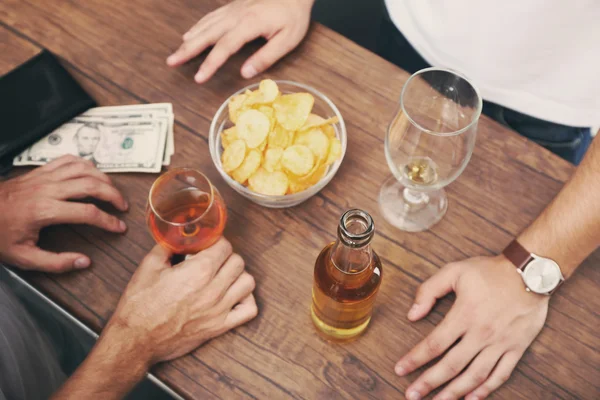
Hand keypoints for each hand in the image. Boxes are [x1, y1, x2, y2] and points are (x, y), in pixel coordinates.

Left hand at [0, 155, 127, 271]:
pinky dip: (86, 164)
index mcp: (45, 211)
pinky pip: (69, 160)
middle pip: (91, 185)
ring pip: (84, 169)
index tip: (119, 227)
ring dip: (103, 178)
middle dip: (113, 195)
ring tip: (112, 190)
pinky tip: (92, 173)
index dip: (108, 221)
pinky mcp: (40, 171)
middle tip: (122, 207)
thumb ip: (55, 263)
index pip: (88, 212)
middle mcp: (47, 189)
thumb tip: (83, 262)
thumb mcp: (23, 257)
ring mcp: (44, 177)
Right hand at [104, 238, 257, 365]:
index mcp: (198, 272)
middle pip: (238, 261)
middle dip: (225, 256)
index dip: (216, 241)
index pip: (224, 246)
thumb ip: (168, 245)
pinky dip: (246, 300)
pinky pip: (249, 310)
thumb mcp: (149, 266)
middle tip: (212, 259)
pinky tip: (232, 296)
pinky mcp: (220, 327)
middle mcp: (213, 290)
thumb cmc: (139, 305)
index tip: (207, 244)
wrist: (135, 340)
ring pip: (248, 282)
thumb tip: (178, 234)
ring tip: (222, 276)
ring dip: (237, 275)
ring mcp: (219, 310)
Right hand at [167, 0, 313, 82]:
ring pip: (206, 24)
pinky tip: (190, 34)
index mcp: (249, 24)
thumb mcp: (287, 40)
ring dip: (189, 39)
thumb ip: (266, 57)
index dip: (210, 64)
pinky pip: (211, 17)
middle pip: (207, 34)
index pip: (224, 47)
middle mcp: (237, 15)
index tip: (199, 77)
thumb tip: (245, 73)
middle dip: (188, 49)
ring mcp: (233, 9)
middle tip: (171, 61)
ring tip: (176, 52)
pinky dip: (198, 26)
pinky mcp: (234, 7)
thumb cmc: (293, 16)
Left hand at [395, 256, 548, 399]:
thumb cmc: (489, 271)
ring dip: (454, 392)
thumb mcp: (454, 271)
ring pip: (475, 375)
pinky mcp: (517, 348)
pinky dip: (486, 389)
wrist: (530, 272)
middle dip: (429, 382)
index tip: (400, 370)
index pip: (434, 344)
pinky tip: (472, 398)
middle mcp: (481, 333)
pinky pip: (501, 374)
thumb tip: (412, 315)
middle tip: (412, 395)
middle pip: (451, 365)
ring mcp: (500, 343)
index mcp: (464, 315)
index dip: (415, 359)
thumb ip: (429, 290)